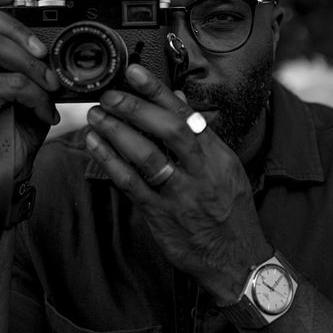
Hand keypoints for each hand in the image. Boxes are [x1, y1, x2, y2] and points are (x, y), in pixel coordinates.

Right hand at [0, 0, 61, 184]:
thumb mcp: (26, 90)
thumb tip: (51, 41)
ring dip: (33, 65)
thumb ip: (28, 64)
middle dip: (18, 26)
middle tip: (44, 51)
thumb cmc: (13, 133)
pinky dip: (36, 96)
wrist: (0, 175)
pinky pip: (9, 82)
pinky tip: (45, 113)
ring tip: (51, 86)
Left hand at [82, 64, 271, 303]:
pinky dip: (111, 162)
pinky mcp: (161, 216)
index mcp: (218, 156)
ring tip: (96, 116)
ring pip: (147, 157)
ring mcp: (181, 195)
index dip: (159, 91)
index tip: (135, 72)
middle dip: (136, 108)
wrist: (237, 260)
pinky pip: (132, 185)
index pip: (187, 115)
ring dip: (117, 132)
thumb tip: (180, 99)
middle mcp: (202, 172)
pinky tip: (95, 145)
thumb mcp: (226, 169)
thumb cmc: (230, 213)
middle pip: (169, 131)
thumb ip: (200, 134)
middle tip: (110, 94)